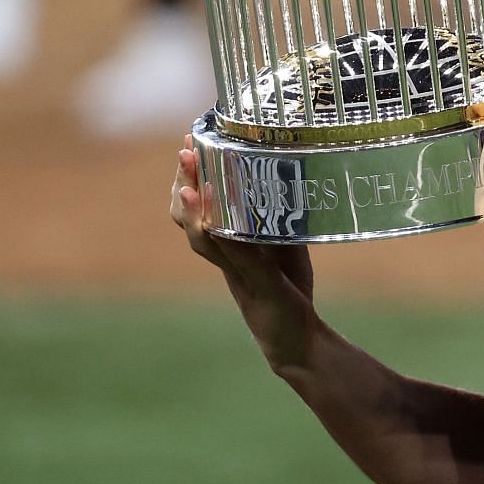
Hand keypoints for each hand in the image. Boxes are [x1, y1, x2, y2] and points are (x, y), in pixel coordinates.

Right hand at [170, 134, 317, 371]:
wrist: (298, 339)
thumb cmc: (288, 290)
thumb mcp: (284, 245)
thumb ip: (277, 218)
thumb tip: (287, 178)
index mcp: (230, 243)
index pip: (199, 206)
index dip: (190, 177)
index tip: (190, 143)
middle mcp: (226, 257)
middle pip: (190, 218)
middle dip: (185, 183)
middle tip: (185, 151)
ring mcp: (239, 273)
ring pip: (204, 239)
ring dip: (195, 210)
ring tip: (189, 184)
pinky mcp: (258, 286)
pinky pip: (236, 260)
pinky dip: (225, 241)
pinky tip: (215, 224)